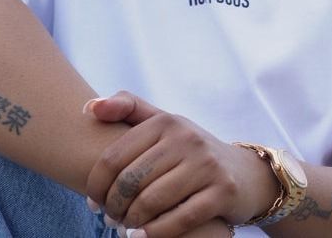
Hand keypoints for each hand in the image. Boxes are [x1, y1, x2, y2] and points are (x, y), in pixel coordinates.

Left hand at [84, 91, 275, 236]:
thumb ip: (127, 107)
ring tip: (124, 228)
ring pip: (151, 201)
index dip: (96, 184)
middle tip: (108, 218)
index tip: (92, 201)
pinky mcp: (222, 191)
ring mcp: (205, 164)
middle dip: (112, 206)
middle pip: (130, 181)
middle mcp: (185, 137)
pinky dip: (155, 233)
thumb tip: (88, 107)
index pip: (114, 156)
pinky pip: (179, 219)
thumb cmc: (188, 149)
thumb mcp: (162, 123)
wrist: (243, 172)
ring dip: (131, 223)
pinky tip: (141, 237)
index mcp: (164, 121)